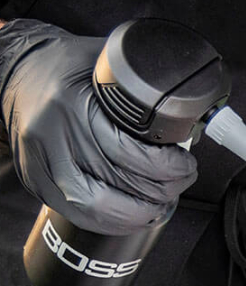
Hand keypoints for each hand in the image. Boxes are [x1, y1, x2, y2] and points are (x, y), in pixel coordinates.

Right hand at [0, 19, 196, 234]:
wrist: (16, 70)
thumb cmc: (65, 66)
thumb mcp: (104, 62)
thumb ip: (140, 86)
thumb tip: (188, 111)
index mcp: (70, 104)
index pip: (128, 151)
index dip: (166, 167)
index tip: (186, 164)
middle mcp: (52, 137)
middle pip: (118, 182)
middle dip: (163, 189)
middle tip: (182, 181)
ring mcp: (41, 165)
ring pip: (100, 208)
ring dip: (141, 212)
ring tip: (164, 201)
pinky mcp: (37, 183)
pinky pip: (81, 216)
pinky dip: (115, 223)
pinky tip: (136, 215)